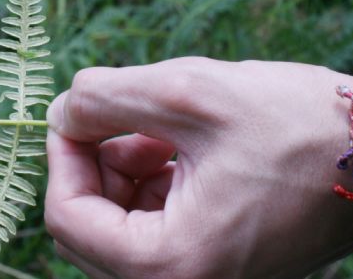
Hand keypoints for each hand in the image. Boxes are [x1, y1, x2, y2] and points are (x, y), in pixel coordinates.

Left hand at [44, 57, 352, 277]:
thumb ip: (102, 99)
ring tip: (168, 131)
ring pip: (116, 222)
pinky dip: (151, 182)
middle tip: (133, 120)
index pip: (66, 216)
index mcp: (171, 264)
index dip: (62, 155)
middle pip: (86, 224)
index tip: (80, 112)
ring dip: (124, 168)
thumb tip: (59, 113)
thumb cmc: (293, 125)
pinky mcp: (213, 261)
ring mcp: (199, 277)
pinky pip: (151, 225)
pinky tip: (182, 148)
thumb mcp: (185, 92)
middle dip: (97, 162)